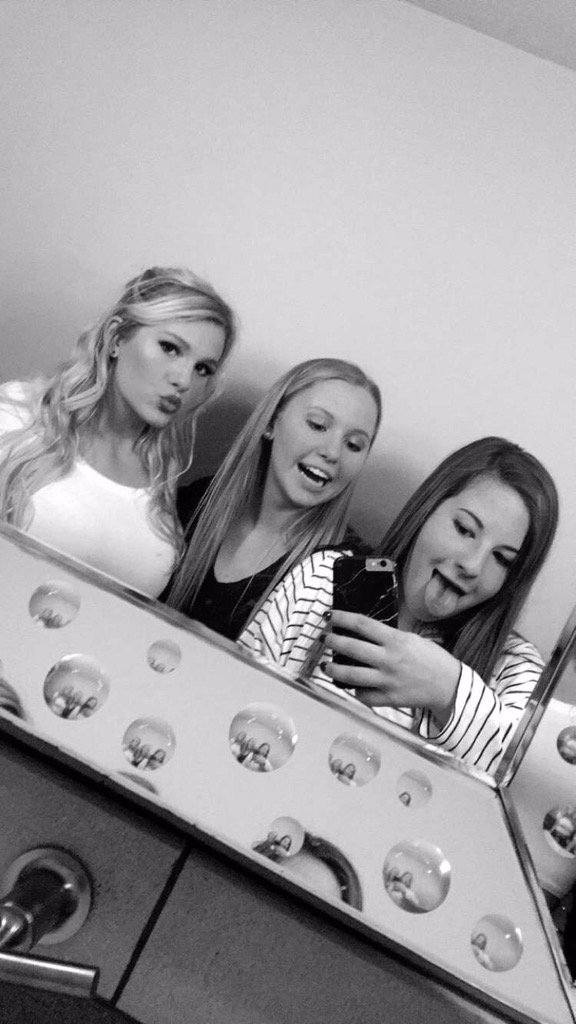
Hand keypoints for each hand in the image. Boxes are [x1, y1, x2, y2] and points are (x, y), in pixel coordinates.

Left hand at [324, 610, 460, 725]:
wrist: (450, 685)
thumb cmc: (433, 659)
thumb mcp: (413, 639)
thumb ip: (390, 637)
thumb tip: (366, 632)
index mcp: (396, 641)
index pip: (362, 625)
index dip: (343, 618)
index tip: (331, 616)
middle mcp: (389, 659)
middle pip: (352, 648)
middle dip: (333, 642)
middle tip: (324, 638)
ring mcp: (387, 681)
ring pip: (352, 675)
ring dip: (334, 670)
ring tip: (326, 666)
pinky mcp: (389, 698)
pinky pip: (364, 696)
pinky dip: (355, 692)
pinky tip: (350, 687)